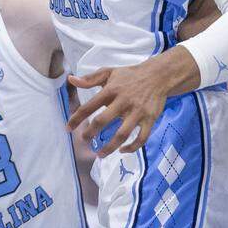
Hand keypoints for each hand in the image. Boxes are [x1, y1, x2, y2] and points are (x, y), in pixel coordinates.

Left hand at [67, 54, 186, 155]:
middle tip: (85, 140)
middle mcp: (123, 101)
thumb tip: (71, 79)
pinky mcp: (150, 119)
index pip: (90, 106)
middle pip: (103, 121)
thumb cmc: (130, 75)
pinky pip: (141, 138)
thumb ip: (90, 79)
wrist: (158, 75)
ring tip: (100, 154)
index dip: (77, 118)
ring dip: (110, 147)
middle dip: (91, 133)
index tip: (68, 128)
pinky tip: (123, 151)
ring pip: (122, 134)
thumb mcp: (109, 72)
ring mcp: (137, 112)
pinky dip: (132, 147)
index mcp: (111, 90)